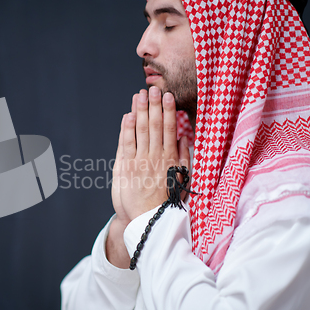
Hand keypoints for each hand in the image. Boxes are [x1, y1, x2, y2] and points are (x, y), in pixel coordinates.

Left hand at [115, 87, 189, 220]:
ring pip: (139, 131)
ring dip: (139, 112)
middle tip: (153, 88)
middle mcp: (155, 158)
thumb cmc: (165, 201)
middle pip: (153, 126)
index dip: (168, 111)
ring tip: (139, 95)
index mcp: (170, 159)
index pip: (168, 129)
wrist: (146, 221)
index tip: (168, 96)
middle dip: (153, 106)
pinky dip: (126, 129)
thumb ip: (183, 158)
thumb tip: (184, 138)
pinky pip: (125, 144)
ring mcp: (139, 162)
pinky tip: (127, 115)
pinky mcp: (125, 168)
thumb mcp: (181, 180)